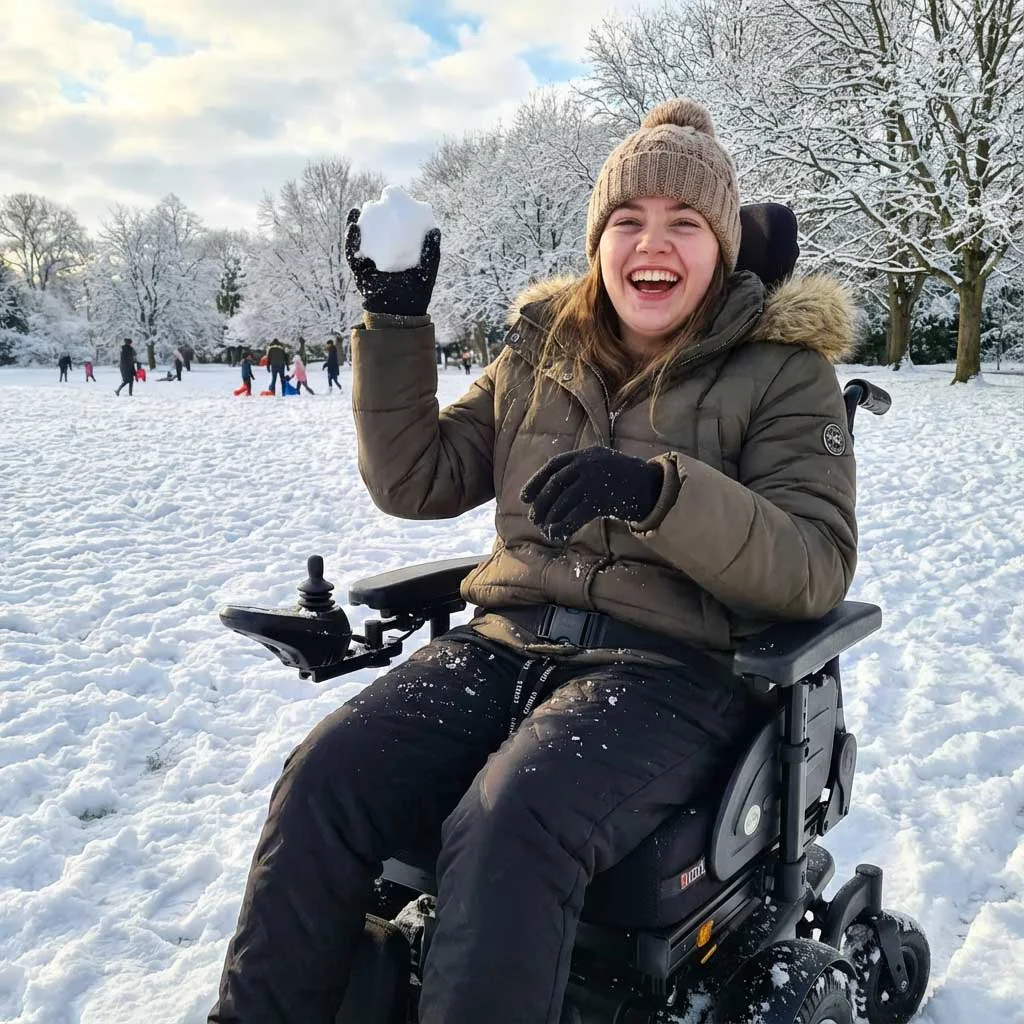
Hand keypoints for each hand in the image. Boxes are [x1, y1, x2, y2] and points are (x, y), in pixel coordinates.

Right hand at [345, 208, 440, 316]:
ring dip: (354, 225)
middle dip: (370, 217)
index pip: (392, 231)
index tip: (391, 200)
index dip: (390, 216)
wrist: (402, 314)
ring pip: (359, 241)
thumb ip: (431, 252)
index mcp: (397, 253)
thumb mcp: (427, 271)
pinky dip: (351, 241)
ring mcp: (369, 263)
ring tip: (356, 210)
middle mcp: (381, 256)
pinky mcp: (359, 272)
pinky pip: (352, 255)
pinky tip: (353, 228)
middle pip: (373, 232)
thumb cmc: (417, 294)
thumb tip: (435, 229)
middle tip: (372, 202)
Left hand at [520, 446, 663, 541]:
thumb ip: (578, 470)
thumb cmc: (621, 478)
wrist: (650, 486)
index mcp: (585, 455)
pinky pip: (576, 515)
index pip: (553, 466)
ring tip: (545, 529)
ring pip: (563, 502)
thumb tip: (549, 490)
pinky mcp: (600, 500)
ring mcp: (594, 482)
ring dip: (551, 518)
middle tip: (534, 518)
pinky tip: (557, 535)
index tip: (524, 498)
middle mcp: (587, 465)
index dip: (536, 482)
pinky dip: (564, 527)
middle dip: (542, 504)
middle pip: (555, 485)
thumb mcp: (600, 463)